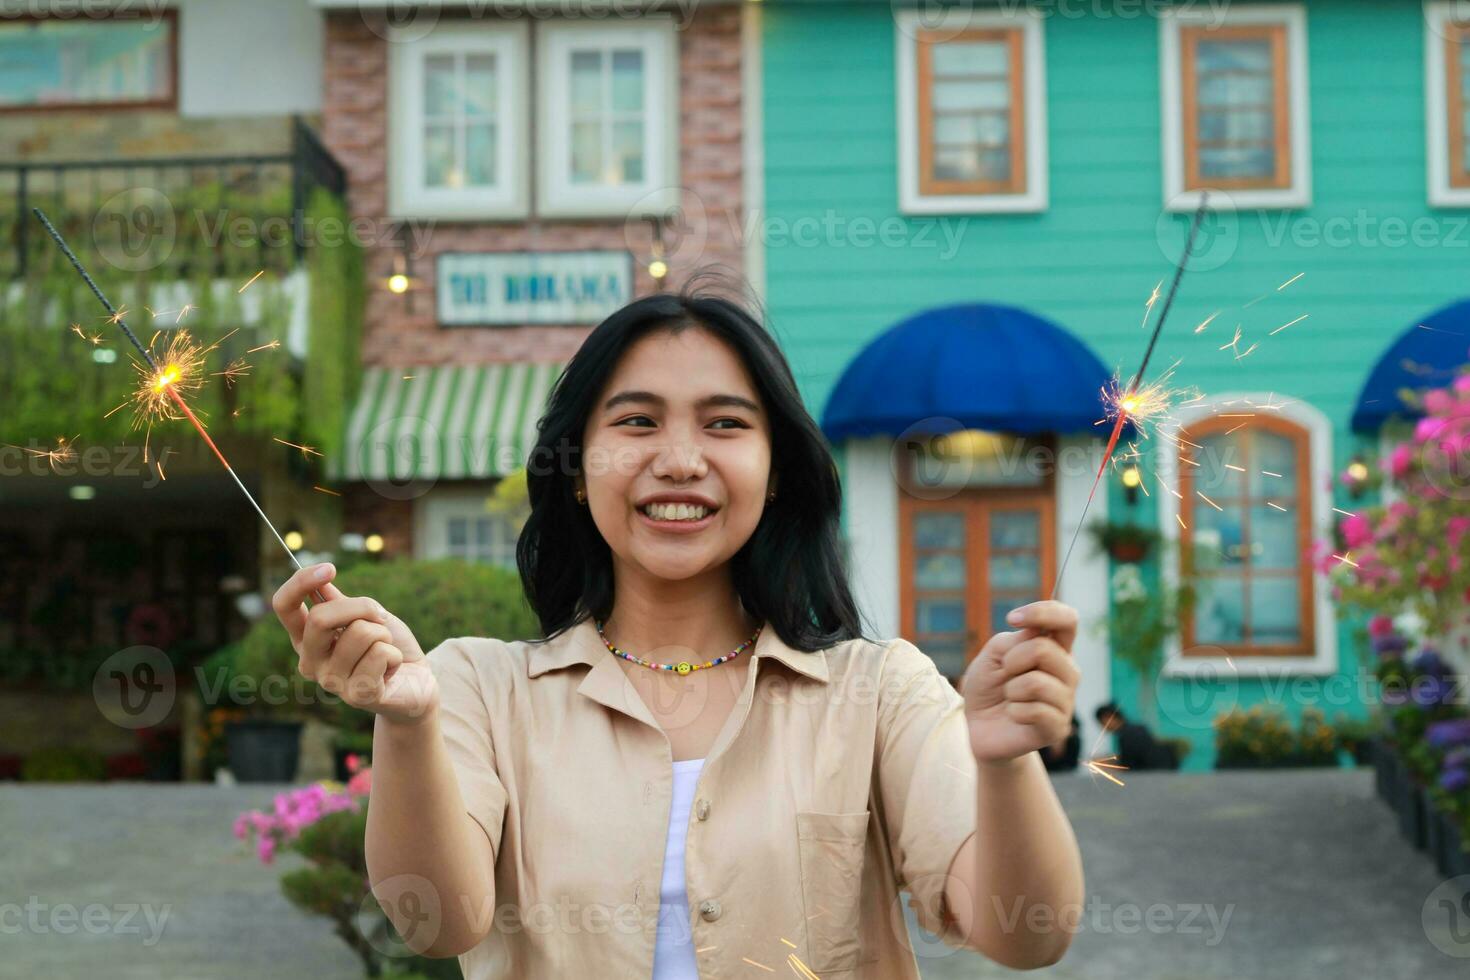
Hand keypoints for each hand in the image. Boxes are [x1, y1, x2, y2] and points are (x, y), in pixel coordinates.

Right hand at [271, 562, 437, 725]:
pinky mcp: (356, 695)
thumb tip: (320, 580)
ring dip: (384, 634)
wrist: (418, 681)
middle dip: (361, 606)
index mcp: (306, 639)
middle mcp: (310, 662)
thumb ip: (341, 602)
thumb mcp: (365, 615)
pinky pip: (379, 654)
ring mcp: (331, 682)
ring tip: (385, 650)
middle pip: (321, 618)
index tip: (330, 568)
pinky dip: (395, 654)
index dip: (301, 582)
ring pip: (360, 633)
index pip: (285, 606)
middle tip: (379, 617)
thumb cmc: (388, 645)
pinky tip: (391, 669)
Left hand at [960, 600, 1080, 764]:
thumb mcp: (994, 654)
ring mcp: (1066, 701)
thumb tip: (1037, 634)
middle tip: (1005, 673)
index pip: (1067, 619)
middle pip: (1045, 649)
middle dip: (1012, 660)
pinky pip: (1033, 711)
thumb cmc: (989, 686)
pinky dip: (1013, 711)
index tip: (1011, 618)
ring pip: (1036, 683)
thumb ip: (1016, 640)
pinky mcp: (1058, 727)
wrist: (978, 727)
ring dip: (1012, 689)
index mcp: (1056, 648)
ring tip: (1011, 697)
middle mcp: (1068, 672)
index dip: (1042, 612)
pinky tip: (1014, 715)